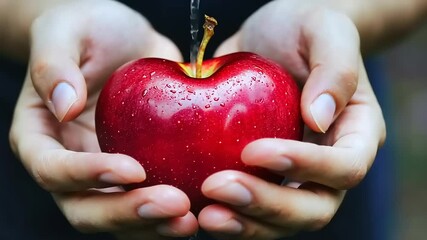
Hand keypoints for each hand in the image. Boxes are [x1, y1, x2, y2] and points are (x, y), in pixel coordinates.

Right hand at [9, 1, 196, 238]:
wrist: (122, 39)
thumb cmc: (89, 30)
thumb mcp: (67, 32)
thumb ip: (54, 65)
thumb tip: (63, 106)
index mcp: (41, 137)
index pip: (53, 169)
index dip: (88, 176)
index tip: (133, 169)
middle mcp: (70, 164)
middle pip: (86, 208)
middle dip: (128, 212)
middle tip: (174, 205)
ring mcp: (105, 174)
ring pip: (120, 216)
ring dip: (154, 225)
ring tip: (191, 220)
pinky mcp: (139, 172)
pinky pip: (151, 200)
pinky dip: (172, 213)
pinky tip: (203, 208)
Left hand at [199, 1, 385, 238]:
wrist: (275, 37)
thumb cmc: (305, 28)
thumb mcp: (325, 30)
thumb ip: (334, 69)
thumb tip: (318, 118)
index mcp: (355, 135)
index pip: (344, 168)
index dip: (305, 167)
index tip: (254, 150)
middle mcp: (328, 166)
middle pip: (312, 209)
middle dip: (266, 205)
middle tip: (217, 188)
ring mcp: (294, 177)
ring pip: (278, 221)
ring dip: (243, 223)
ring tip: (203, 214)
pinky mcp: (262, 177)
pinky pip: (248, 208)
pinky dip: (225, 214)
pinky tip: (193, 207)